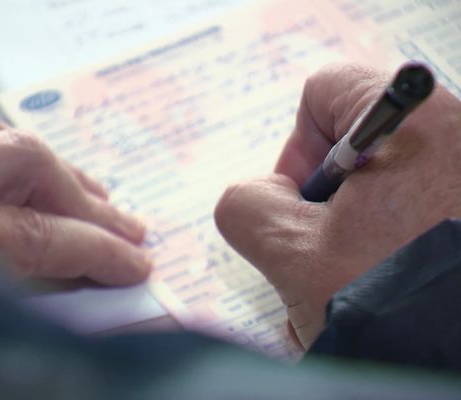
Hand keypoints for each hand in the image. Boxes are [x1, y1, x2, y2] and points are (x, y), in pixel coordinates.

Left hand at [0, 111, 150, 284]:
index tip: (135, 265)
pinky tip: (34, 163)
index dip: (96, 251)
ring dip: (59, 170)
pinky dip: (10, 145)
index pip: (36, 235)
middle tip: (131, 231)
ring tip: (101, 196)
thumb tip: (68, 290)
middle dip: (90, 203)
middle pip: (25, 167)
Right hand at [214, 64, 460, 348]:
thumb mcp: (292, 252)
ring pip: (378, 188)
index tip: (298, 201)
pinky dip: (383, 245)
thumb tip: (256, 195)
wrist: (458, 366)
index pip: (326, 91)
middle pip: (353, 147)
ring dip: (348, 235)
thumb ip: (245, 204)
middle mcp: (456, 139)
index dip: (296, 147)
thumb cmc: (394, 304)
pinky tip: (382, 287)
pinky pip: (410, 214)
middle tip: (324, 248)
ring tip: (354, 280)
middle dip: (321, 205)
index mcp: (416, 124)